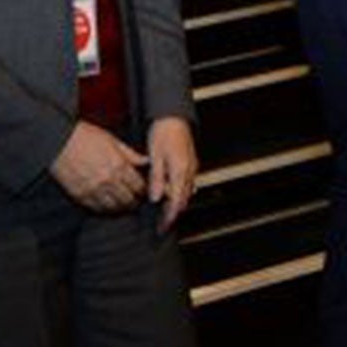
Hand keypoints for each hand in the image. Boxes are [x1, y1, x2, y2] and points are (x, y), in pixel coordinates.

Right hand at [50, 120, 146, 212]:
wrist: (58, 141)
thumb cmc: (85, 136)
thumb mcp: (112, 140)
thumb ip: (131, 154)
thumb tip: (146, 161)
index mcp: (119, 165)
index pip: (139, 186)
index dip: (143, 190)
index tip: (142, 190)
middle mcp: (109, 180)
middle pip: (128, 200)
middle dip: (134, 201)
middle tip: (135, 200)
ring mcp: (94, 189)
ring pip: (114, 207)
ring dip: (120, 207)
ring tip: (122, 204)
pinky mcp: (80, 195)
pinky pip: (97, 208)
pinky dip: (104, 208)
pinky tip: (107, 205)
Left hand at [145, 115, 196, 230]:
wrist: (174, 118)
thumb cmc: (164, 133)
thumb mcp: (156, 157)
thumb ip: (156, 179)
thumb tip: (155, 198)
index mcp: (180, 171)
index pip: (176, 202)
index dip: (170, 217)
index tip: (162, 227)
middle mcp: (189, 172)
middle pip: (183, 201)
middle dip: (173, 215)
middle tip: (162, 226)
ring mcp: (191, 169)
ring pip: (186, 194)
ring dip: (176, 206)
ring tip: (164, 215)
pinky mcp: (190, 165)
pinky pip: (186, 185)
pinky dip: (178, 195)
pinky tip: (170, 197)